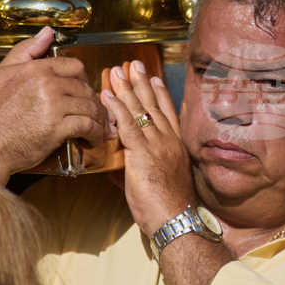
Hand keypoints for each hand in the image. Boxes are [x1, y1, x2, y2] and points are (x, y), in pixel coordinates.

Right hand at [0, 27, 116, 184]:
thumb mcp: (2, 73)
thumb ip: (27, 50)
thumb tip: (47, 32)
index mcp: (36, 69)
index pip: (75, 66)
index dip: (84, 79)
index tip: (84, 91)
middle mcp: (46, 84)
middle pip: (85, 88)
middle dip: (93, 102)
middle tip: (95, 114)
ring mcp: (52, 106)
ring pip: (90, 107)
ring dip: (98, 119)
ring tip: (97, 128)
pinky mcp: (56, 128)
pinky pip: (88, 126)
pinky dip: (95, 134)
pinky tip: (92, 139)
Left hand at [100, 59, 196, 235]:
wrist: (176, 219)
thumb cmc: (168, 208)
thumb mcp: (159, 183)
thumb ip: (140, 169)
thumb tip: (121, 166)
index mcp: (177, 147)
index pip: (168, 113)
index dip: (160, 94)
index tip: (154, 78)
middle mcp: (170, 141)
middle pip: (155, 105)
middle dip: (142, 83)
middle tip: (133, 65)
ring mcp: (158, 145)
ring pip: (140, 110)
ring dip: (126, 88)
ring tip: (116, 71)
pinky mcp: (143, 153)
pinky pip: (128, 125)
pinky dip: (116, 107)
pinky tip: (107, 95)